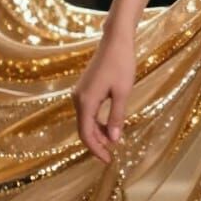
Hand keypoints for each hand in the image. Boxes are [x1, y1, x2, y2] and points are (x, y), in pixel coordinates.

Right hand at [72, 34, 136, 163]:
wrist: (115, 41)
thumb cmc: (121, 64)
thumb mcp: (122, 92)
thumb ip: (116, 116)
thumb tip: (114, 139)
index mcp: (86, 101)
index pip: (86, 133)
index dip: (96, 149)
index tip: (108, 160)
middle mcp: (78, 98)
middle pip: (83, 128)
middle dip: (97, 143)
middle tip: (112, 155)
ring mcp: (80, 93)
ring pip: (85, 120)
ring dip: (97, 133)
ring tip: (113, 142)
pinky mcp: (84, 88)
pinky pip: (88, 111)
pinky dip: (96, 121)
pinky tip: (108, 127)